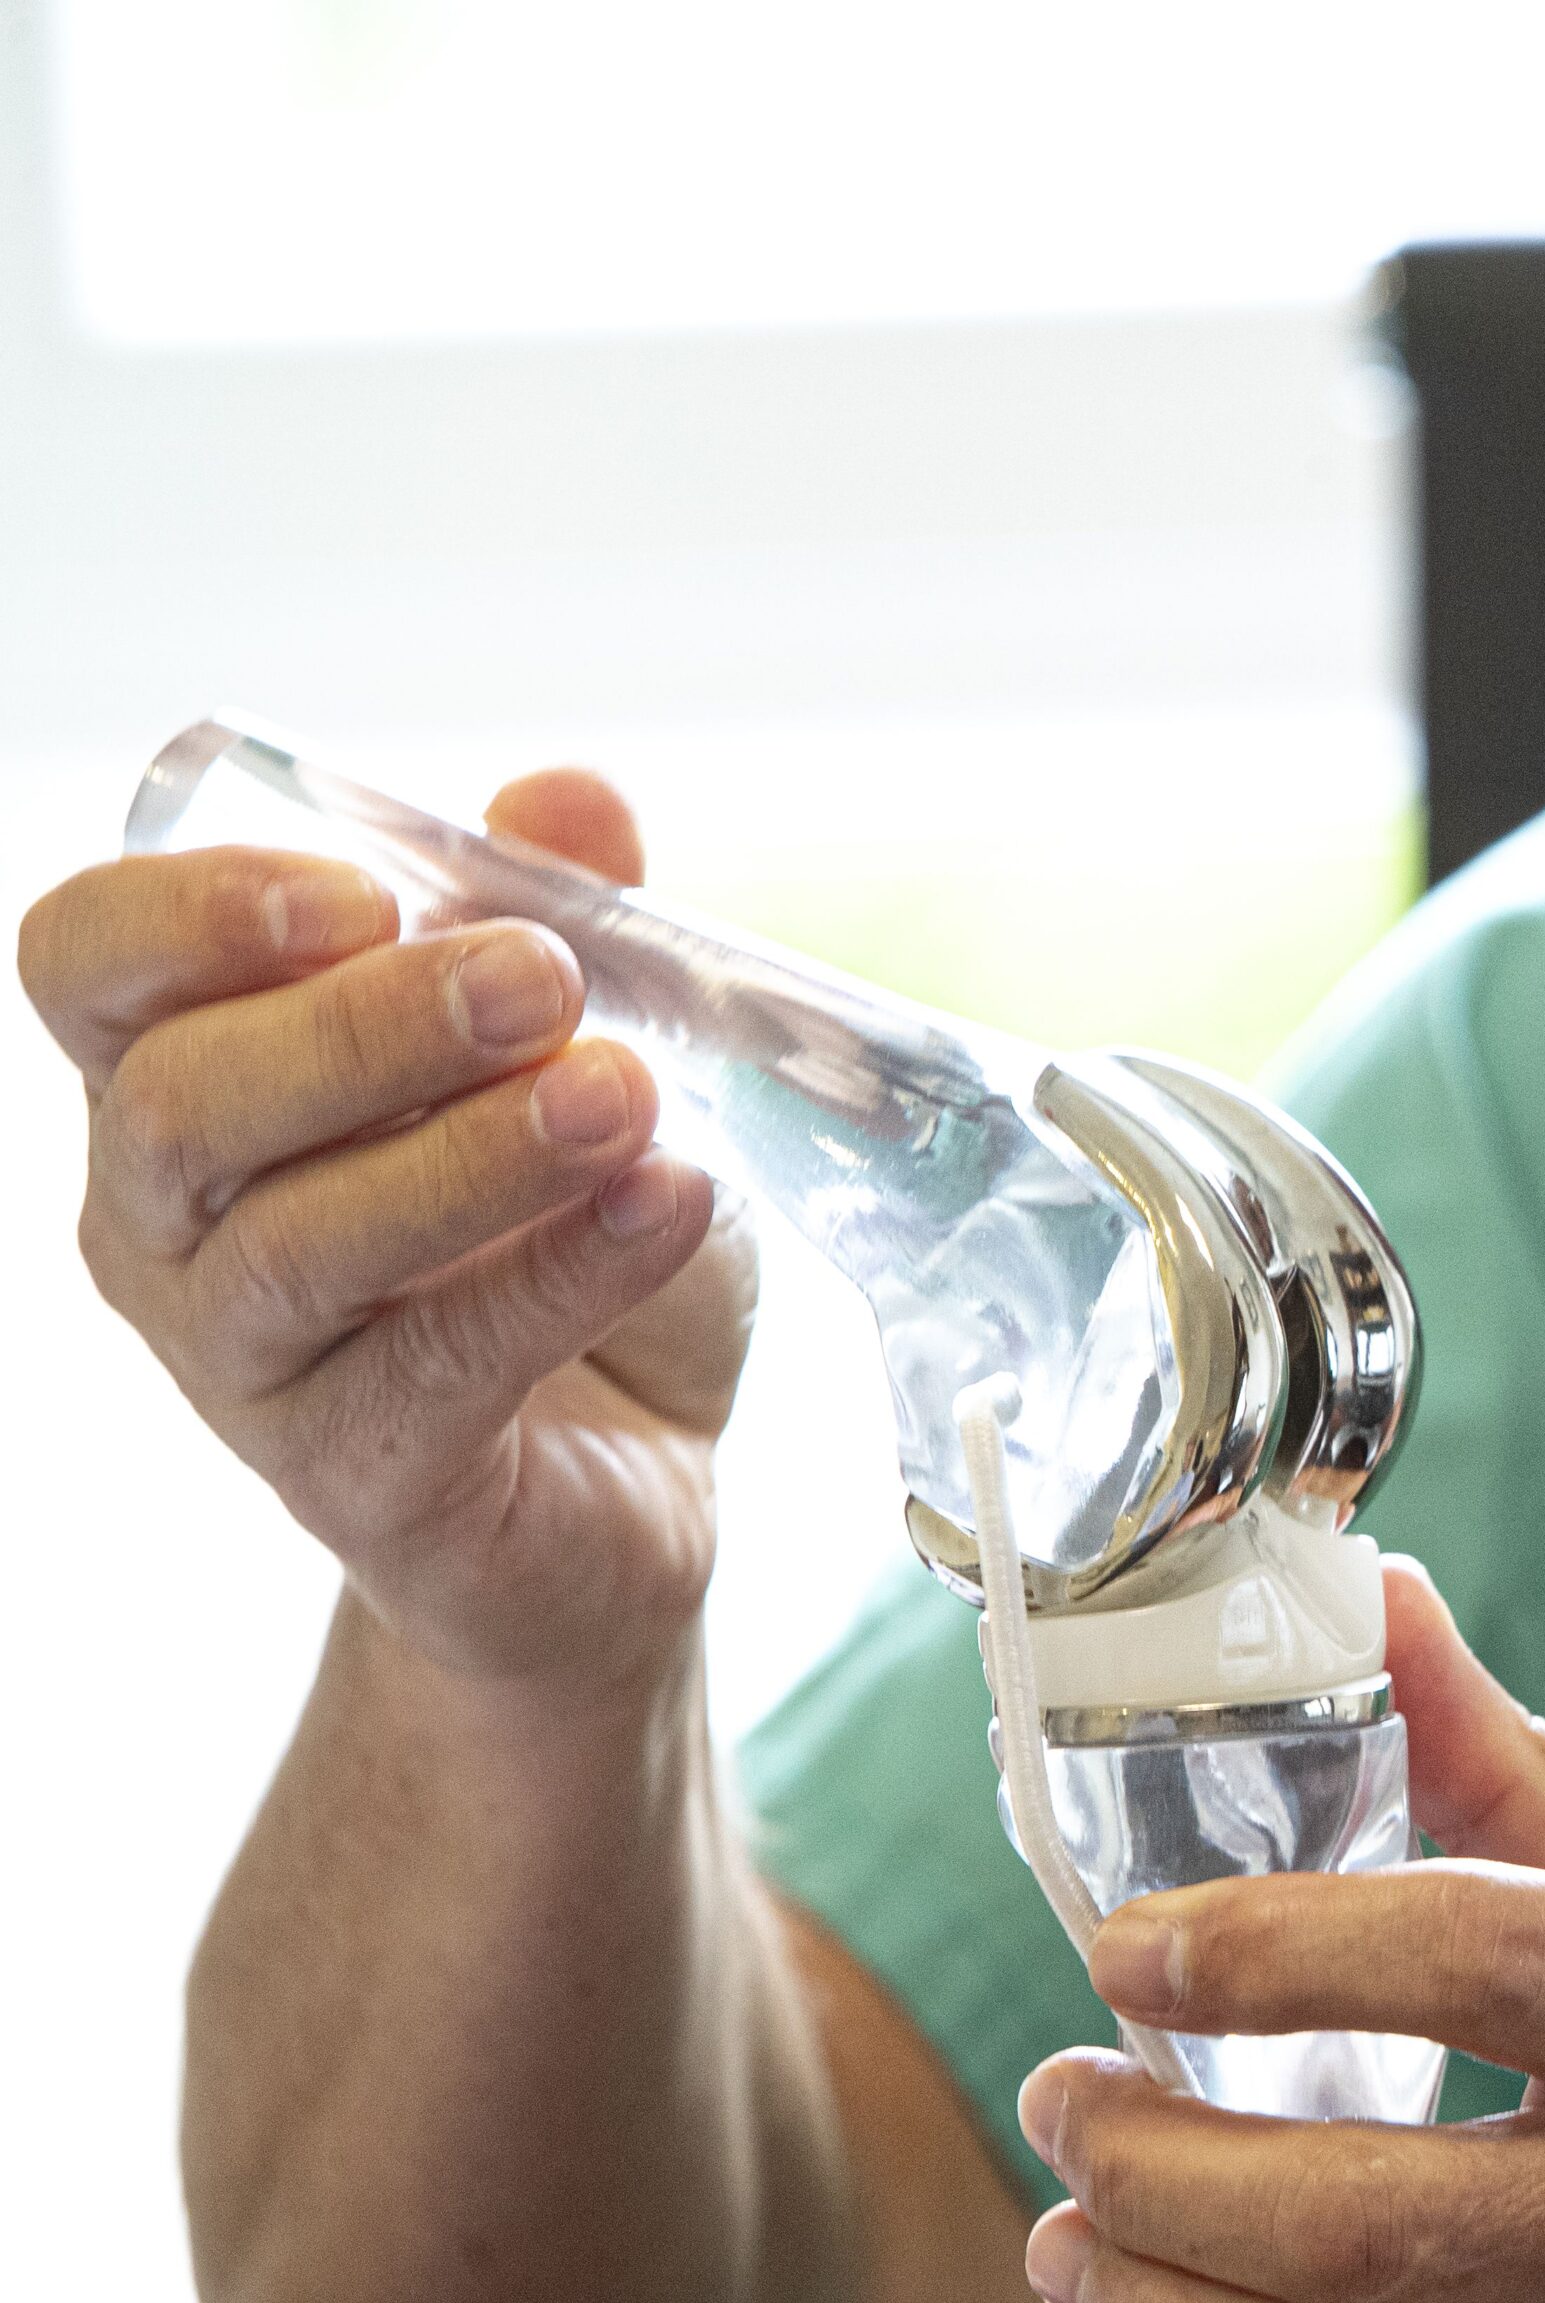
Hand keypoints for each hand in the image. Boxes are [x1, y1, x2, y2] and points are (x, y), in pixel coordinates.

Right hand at [18, 771, 756, 1699]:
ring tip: (624, 1097)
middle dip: (367, 1026)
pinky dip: (560, 1276)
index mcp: (188, 1073)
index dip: (194, 912)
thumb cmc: (571, 1236)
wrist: (636, 1470)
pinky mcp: (352, 1479)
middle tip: (544, 981)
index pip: (91, 964)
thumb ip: (560, 923)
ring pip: (300, 1245)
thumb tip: (574, 799)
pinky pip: (435, 1370)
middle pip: (183, 1099)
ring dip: (475, 1156)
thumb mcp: (582, 1058)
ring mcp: (242, 1366)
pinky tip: (671, 1204)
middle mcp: (167, 1219)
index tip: (365, 889)